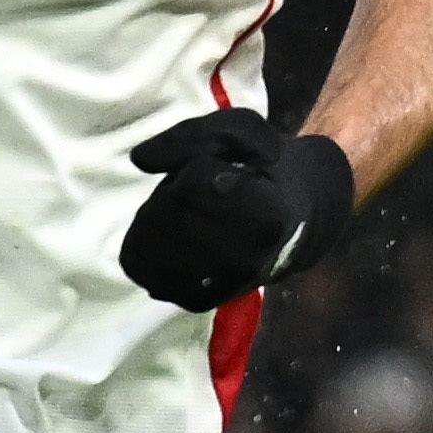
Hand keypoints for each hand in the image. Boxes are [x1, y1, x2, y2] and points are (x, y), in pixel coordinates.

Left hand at [121, 113, 357, 309]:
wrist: (294, 225)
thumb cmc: (265, 171)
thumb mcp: (243, 132)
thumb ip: (191, 135)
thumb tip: (139, 159)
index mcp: (267, 214)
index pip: (193, 182)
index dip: (194, 167)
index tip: (219, 173)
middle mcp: (245, 260)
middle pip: (163, 212)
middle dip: (168, 192)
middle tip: (195, 194)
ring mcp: (219, 286)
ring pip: (145, 241)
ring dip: (153, 217)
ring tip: (186, 215)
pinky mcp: (195, 300)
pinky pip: (138, 267)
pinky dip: (140, 244)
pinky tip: (166, 236)